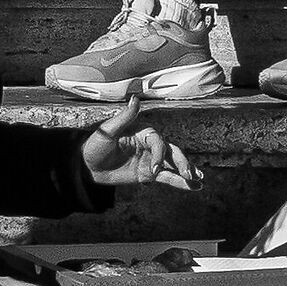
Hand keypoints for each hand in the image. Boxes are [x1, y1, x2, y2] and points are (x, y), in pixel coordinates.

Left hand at [81, 97, 197, 189]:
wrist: (87, 166)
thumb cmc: (96, 144)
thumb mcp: (108, 130)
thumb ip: (125, 116)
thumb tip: (135, 98)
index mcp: (144, 133)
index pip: (158, 142)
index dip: (159, 155)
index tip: (154, 169)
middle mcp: (151, 146)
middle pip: (172, 152)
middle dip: (182, 163)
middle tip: (189, 174)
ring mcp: (151, 160)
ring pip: (173, 165)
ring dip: (187, 171)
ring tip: (199, 181)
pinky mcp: (148, 175)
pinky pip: (167, 178)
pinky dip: (180, 182)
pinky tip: (193, 187)